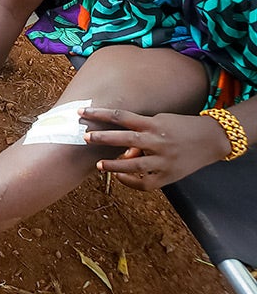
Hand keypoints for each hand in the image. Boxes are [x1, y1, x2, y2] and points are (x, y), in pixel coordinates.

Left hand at [80, 107, 231, 190]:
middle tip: (85, 137)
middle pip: (125, 138)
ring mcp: (162, 160)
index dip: (99, 113)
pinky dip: (130, 181)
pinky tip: (120, 176)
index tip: (82, 111)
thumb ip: (138, 133)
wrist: (212, 140)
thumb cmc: (180, 127)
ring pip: (133, 165)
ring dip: (113, 165)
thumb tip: (120, 152)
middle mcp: (157, 141)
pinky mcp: (168, 176)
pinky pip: (144, 182)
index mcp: (153, 124)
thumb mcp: (159, 123)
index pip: (120, 116)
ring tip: (98, 165)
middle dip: (103, 138)